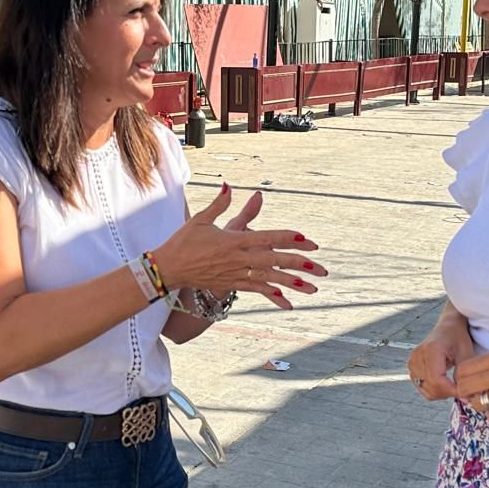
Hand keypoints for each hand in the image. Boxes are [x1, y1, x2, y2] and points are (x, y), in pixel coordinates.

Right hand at [151, 184, 324, 309]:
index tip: (306, 239)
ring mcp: (236, 274)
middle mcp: (238, 259)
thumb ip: (219, 204)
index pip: (266, 238)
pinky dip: (272, 295)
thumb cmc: (183, 242)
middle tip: (320, 267)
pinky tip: (287, 302)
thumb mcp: (201, 219)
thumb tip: (229, 186)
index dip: (287, 238)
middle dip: (299, 263)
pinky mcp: (231, 284)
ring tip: (313, 288)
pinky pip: (256, 290)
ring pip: (269, 279)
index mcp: (233, 240)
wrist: (168, 269)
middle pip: (274, 260)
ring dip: (293, 283)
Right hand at [408, 315, 472, 399]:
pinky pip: (422, 387)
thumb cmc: (458, 337)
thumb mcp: (466, 353)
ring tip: (453, 384)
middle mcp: (418, 356)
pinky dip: (434, 390)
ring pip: (426, 390)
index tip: (465, 395)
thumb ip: (464, 375)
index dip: (451, 391)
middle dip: (448, 393)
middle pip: (431, 387)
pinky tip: (444, 382)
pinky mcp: (411, 367)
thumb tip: (465, 397)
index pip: (437, 380)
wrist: (447, 326)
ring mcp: (412, 362)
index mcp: (432, 350)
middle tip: (462, 389)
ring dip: (441, 393)